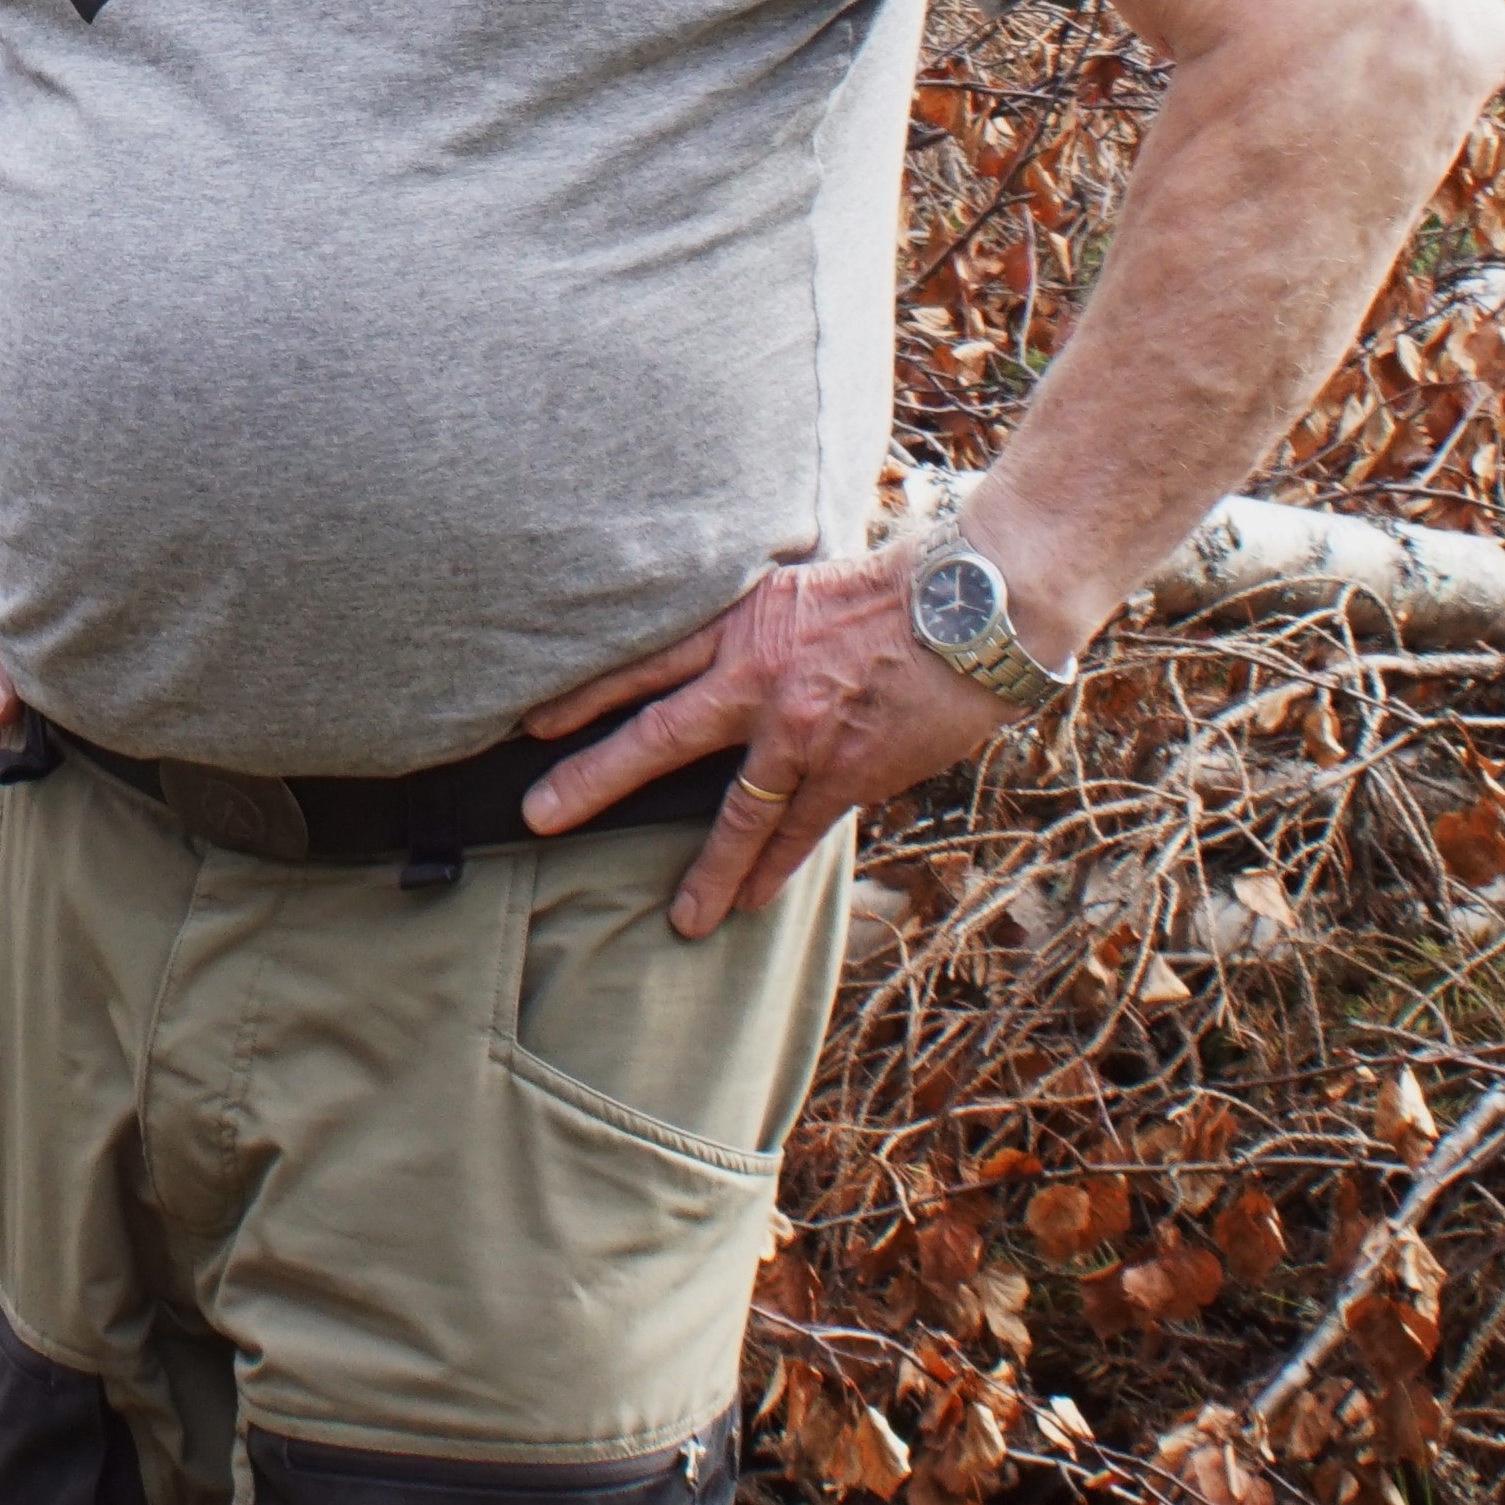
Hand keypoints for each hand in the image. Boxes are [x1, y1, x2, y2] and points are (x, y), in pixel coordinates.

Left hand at [517, 554, 1014, 939]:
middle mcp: (756, 679)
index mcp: (741, 625)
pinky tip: (751, 902)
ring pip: (735, 813)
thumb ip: (754, 621)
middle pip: (658, 736)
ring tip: (679, 919)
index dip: (585, 694)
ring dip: (705, 870)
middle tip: (538, 816)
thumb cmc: (893, 587)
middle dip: (593, 779)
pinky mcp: (849, 769)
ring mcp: (801, 731)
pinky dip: (775, 870)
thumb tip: (717, 646)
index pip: (643, 662)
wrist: (973, 606)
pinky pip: (801, 832)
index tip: (531, 725)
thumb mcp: (800, 585)